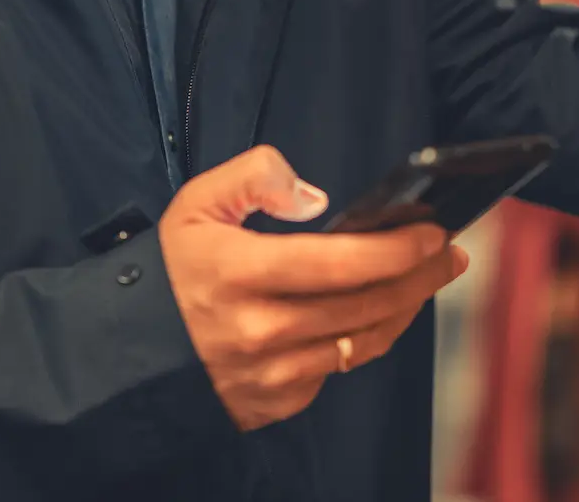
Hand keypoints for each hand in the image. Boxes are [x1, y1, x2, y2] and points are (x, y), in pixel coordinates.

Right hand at [157, 145, 467, 431]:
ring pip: (361, 343)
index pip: (341, 263)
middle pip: (366, 305)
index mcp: (240, 273)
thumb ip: (254, 176)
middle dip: (419, 277)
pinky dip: (362, 341)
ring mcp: (270, 374)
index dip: (397, 248)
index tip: (432, 231)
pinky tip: (375, 314)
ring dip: (403, 309)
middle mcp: (261, 331)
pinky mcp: (275, 402)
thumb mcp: (197, 202)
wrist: (131, 347)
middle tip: (448, 254)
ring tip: (426, 280)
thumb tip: (315, 198)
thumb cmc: (171, 270)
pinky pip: (336, 371)